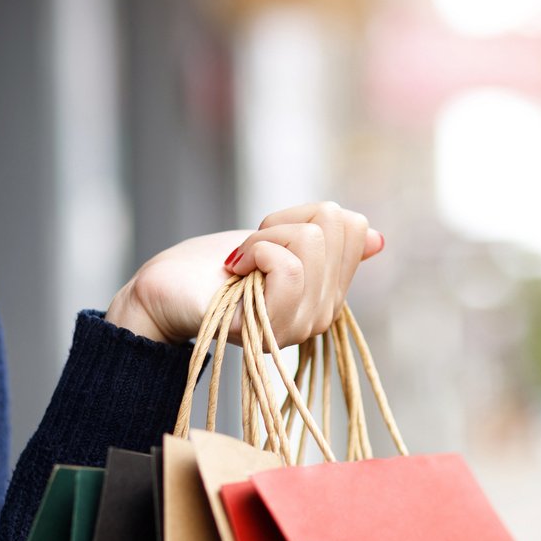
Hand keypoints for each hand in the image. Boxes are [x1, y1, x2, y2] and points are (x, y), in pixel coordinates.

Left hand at [105, 202, 384, 345]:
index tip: (270, 237)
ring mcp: (297, 326)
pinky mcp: (268, 326)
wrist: (164, 292)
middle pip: (336, 225)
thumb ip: (324, 243)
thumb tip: (376, 238)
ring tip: (240, 263)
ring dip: (263, 237)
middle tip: (251, 250)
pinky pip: (288, 267)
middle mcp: (321, 316)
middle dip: (283, 222)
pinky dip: (255, 251)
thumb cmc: (212, 267)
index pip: (354, 225)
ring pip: (311, 241)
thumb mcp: (276, 242)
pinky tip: (234, 270)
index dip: (304, 214)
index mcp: (329, 294)